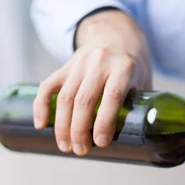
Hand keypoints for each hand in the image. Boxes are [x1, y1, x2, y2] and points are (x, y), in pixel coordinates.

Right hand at [33, 9, 152, 155]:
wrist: (116, 33)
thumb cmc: (133, 64)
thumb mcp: (143, 80)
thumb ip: (140, 105)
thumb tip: (140, 138)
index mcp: (124, 67)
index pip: (112, 96)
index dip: (104, 122)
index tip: (101, 142)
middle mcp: (100, 63)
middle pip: (84, 100)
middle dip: (80, 130)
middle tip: (81, 151)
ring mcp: (80, 63)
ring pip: (65, 97)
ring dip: (62, 125)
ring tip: (65, 146)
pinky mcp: (65, 66)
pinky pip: (48, 86)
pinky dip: (41, 106)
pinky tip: (41, 125)